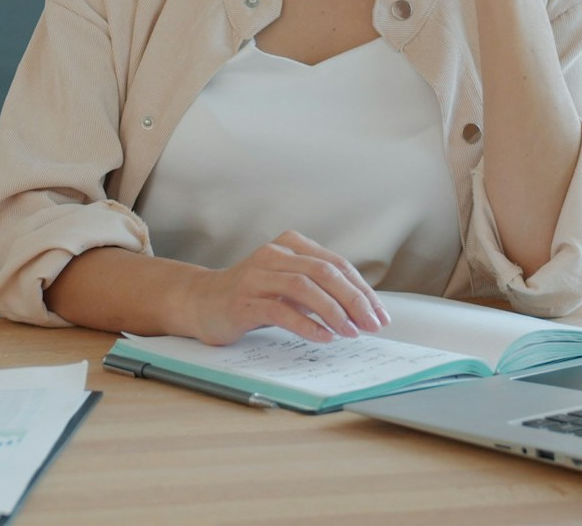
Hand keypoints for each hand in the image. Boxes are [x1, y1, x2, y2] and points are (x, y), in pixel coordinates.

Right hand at [184, 230, 390, 345]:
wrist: (201, 302)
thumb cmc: (253, 295)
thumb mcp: (289, 284)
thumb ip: (318, 288)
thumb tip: (361, 309)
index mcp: (291, 244)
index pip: (337, 263)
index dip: (362, 289)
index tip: (380, 313)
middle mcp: (275, 254)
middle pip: (325, 272)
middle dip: (354, 300)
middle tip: (372, 324)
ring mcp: (257, 275)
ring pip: (305, 287)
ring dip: (334, 312)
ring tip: (351, 332)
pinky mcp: (244, 300)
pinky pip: (281, 309)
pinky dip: (306, 324)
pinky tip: (324, 337)